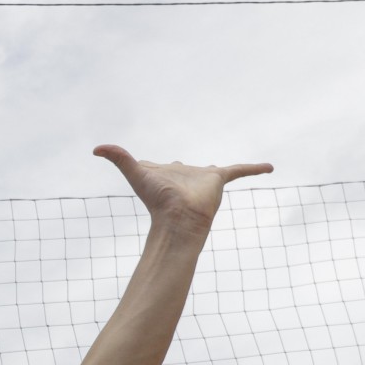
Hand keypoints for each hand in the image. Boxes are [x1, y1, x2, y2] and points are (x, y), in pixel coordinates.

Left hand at [93, 146, 272, 234]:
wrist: (179, 216)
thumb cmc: (157, 199)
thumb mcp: (136, 173)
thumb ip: (118, 158)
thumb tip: (95, 148)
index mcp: (168, 173)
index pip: (163, 167)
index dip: (154, 168)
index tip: (147, 167)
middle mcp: (186, 174)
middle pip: (187, 169)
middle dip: (186, 173)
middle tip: (185, 173)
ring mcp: (204, 178)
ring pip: (213, 171)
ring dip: (223, 172)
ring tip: (223, 175)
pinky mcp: (220, 178)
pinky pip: (240, 170)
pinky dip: (254, 168)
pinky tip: (269, 167)